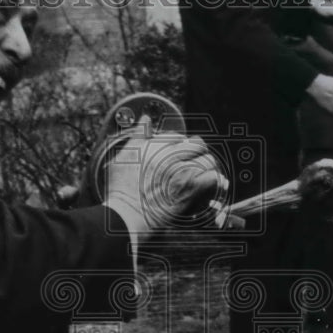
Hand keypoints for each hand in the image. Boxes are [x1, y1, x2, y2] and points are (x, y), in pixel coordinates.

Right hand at [104, 119, 226, 234]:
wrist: (124, 215)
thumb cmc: (121, 189)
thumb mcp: (123, 157)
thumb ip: (138, 135)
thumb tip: (146, 117)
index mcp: (153, 145)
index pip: (176, 136)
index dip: (179, 145)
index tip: (178, 155)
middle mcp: (168, 155)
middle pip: (197, 144)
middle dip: (197, 152)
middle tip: (194, 163)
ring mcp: (180, 171)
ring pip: (208, 160)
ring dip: (206, 168)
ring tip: (201, 176)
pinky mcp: (189, 188)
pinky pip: (212, 177)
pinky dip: (212, 181)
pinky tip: (205, 187)